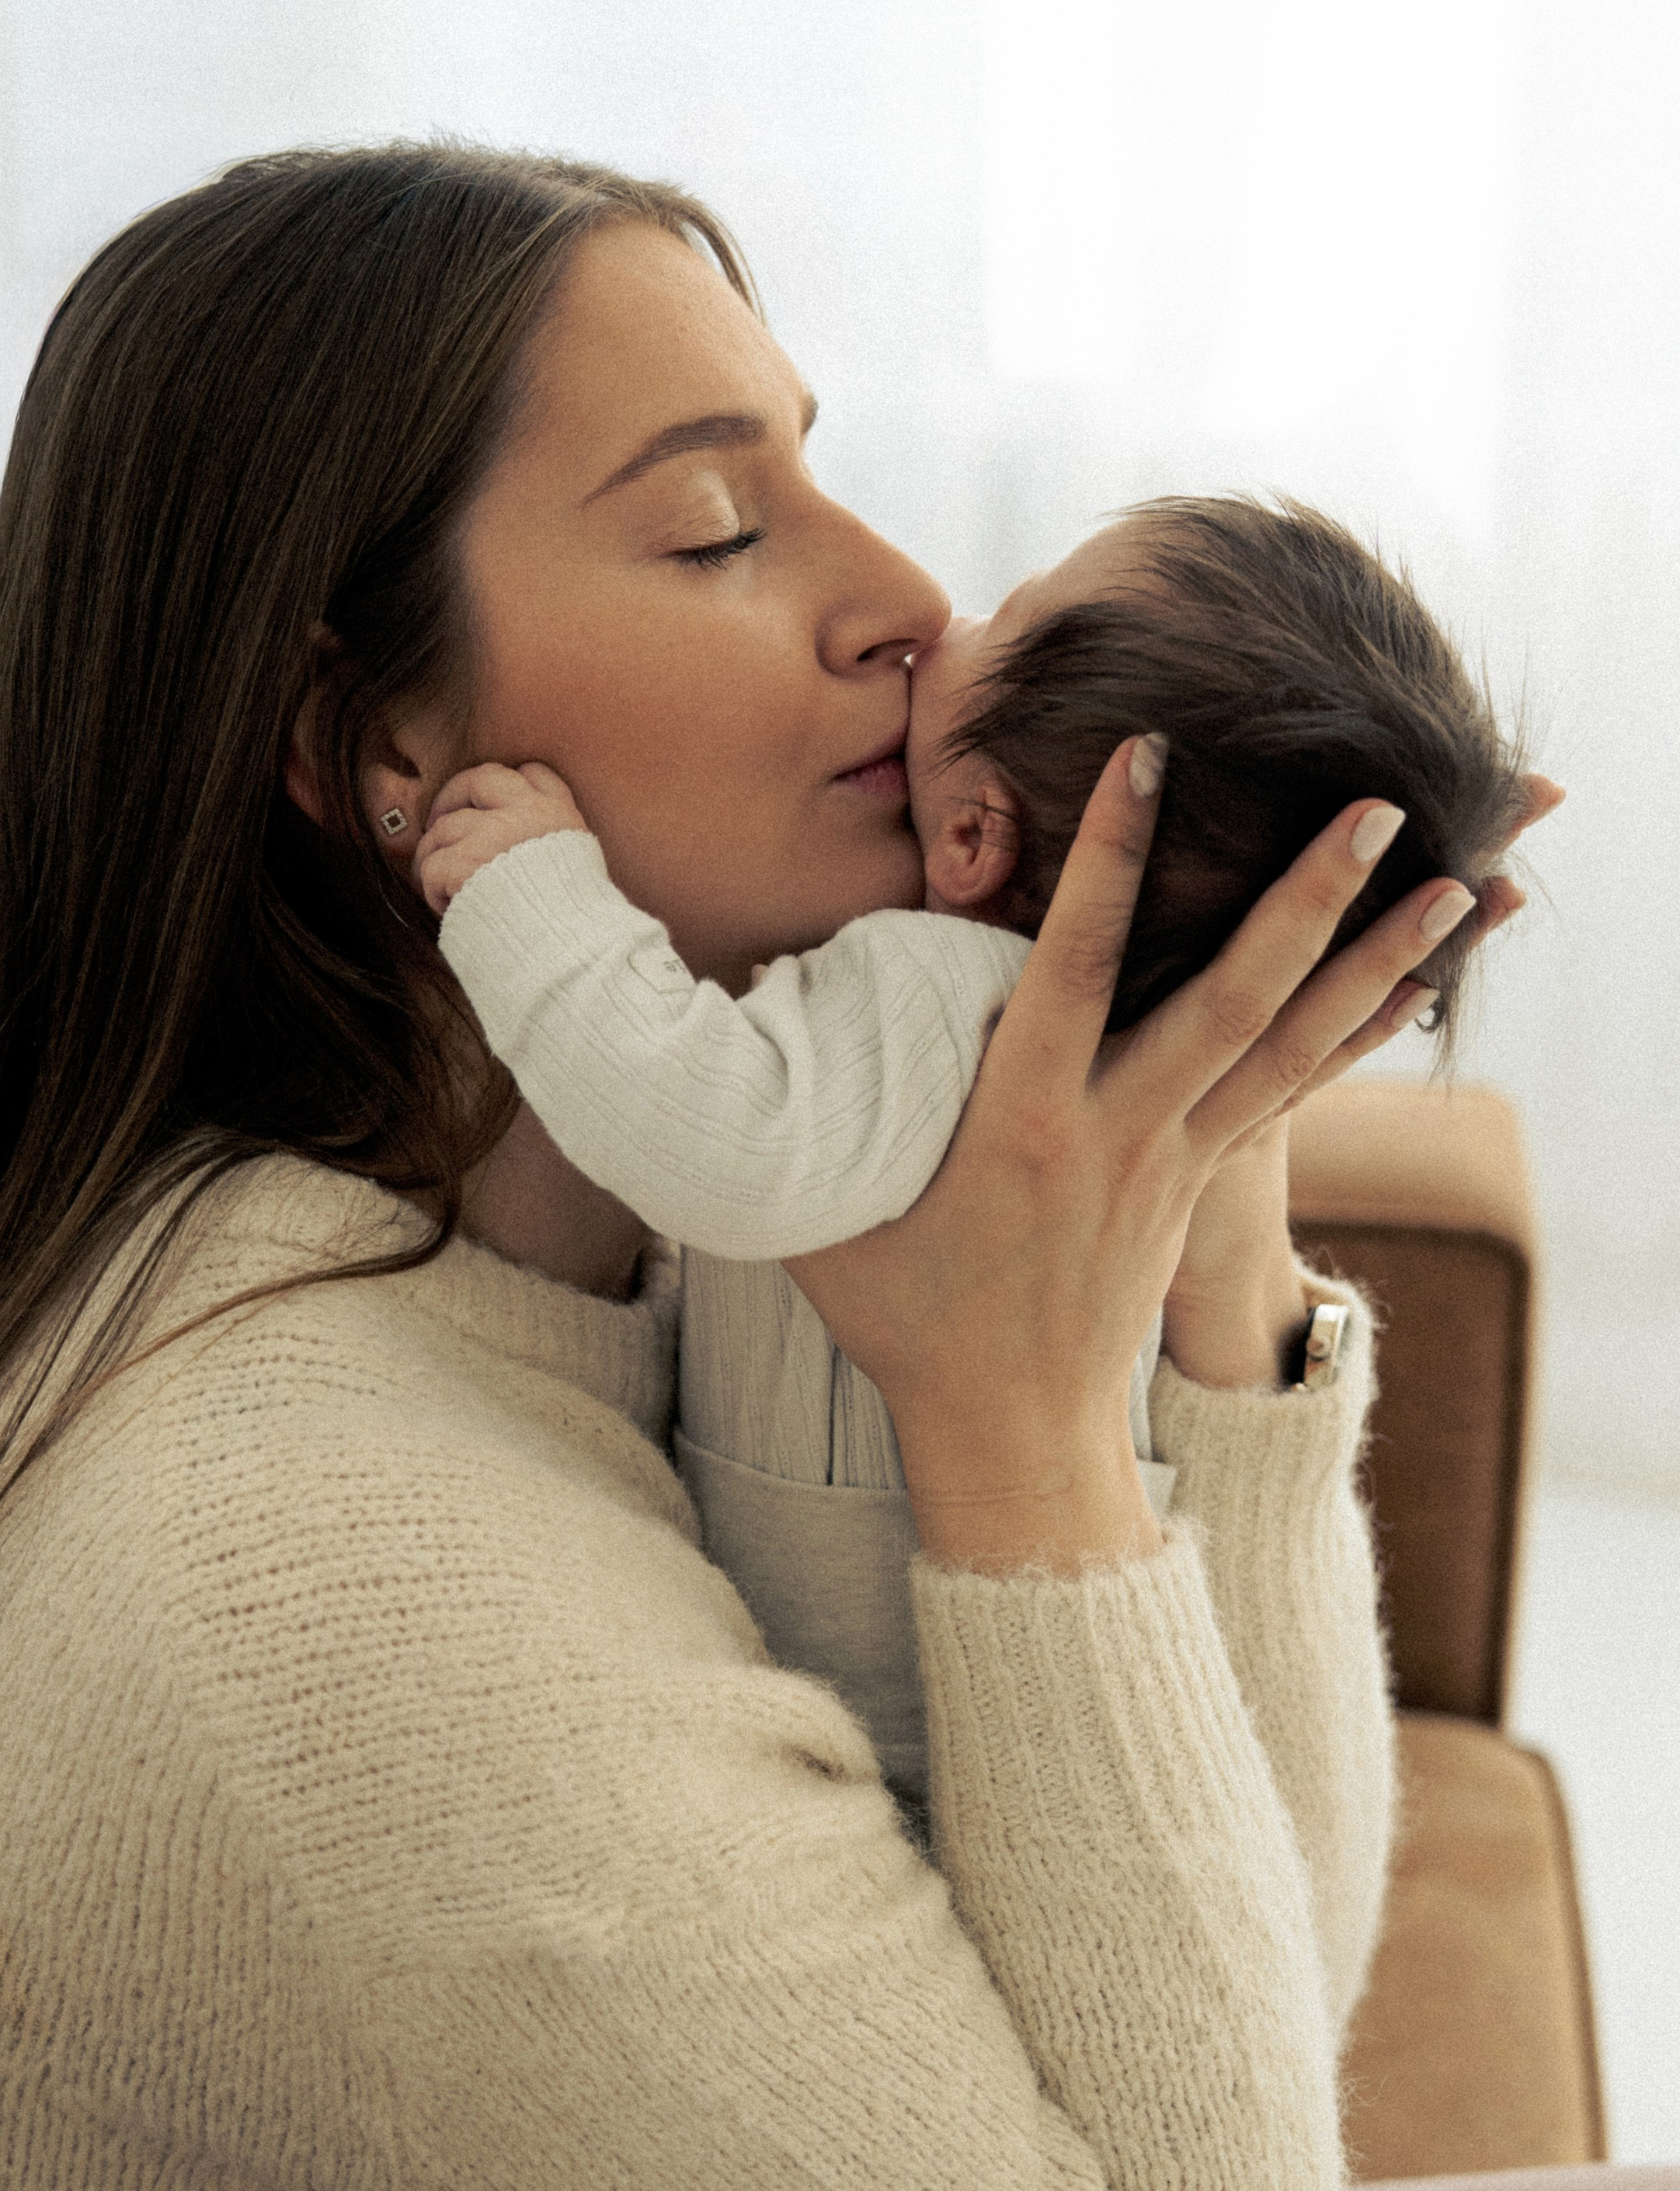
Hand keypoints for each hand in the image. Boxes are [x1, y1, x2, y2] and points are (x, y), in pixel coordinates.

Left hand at [414, 760, 588, 915]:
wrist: (568, 953)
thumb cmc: (570, 924)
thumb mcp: (579, 868)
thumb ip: (550, 844)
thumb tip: (517, 847)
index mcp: (558, 815)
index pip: (532, 773)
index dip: (508, 783)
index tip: (492, 807)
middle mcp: (526, 814)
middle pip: (477, 780)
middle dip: (451, 798)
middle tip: (439, 825)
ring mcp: (493, 835)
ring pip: (443, 828)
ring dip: (435, 856)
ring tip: (442, 886)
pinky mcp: (464, 863)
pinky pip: (431, 867)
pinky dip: (433, 892)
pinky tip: (448, 910)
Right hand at [782, 745, 1496, 1574]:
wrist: (1009, 1431)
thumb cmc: (902, 1313)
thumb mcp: (822, 1208)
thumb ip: (800, 1097)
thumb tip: (726, 984)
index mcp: (1022, 1126)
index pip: (1073, 967)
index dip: (1111, 862)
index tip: (1148, 759)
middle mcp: (1118, 1133)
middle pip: (1235, 999)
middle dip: (1312, 900)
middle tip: (1384, 808)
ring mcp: (1175, 1158)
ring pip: (1293, 1042)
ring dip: (1380, 957)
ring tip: (1464, 882)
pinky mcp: (1203, 1176)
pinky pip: (1297, 1086)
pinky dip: (1363, 1025)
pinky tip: (1425, 973)